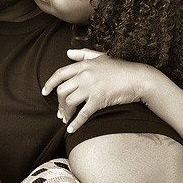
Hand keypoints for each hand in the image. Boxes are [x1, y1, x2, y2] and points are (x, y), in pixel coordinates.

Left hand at [41, 48, 156, 133]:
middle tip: (60, 112)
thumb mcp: (101, 56)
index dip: (49, 84)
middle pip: (62, 90)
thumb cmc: (120, 67)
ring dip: (65, 113)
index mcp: (84, 65)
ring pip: (69, 102)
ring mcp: (91, 88)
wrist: (138, 78)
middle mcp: (85, 76)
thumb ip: (83, 54)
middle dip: (58, 103)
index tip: (44, 92)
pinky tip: (71, 129)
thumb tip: (68, 52)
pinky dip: (75, 123)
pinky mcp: (99, 100)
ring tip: (66, 119)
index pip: (60, 74)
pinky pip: (83, 113)